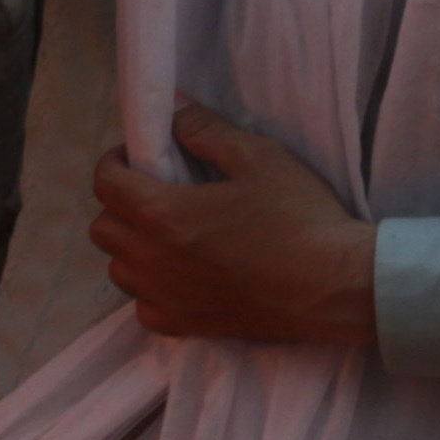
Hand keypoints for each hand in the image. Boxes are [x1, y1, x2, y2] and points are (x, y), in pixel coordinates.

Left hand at [91, 100, 375, 345]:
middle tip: (155, 193)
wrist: (335, 285)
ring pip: (118, 269)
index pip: (105, 182)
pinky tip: (179, 277)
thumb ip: (206, 130)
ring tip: (167, 235)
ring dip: (132, 248)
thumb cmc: (299, 217)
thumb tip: (173, 114)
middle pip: (104, 227)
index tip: (137, 156)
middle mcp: (150, 258)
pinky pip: (142, 307)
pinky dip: (150, 291)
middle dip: (120, 203)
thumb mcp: (259, 156)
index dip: (115, 162)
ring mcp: (164, 297)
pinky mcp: (184, 326)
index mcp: (161, 213)